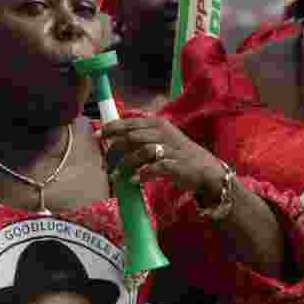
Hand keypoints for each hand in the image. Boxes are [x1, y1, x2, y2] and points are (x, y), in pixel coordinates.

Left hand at [98, 116, 226, 198]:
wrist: (206, 169)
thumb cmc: (179, 154)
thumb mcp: (161, 138)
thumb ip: (140, 135)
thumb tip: (114, 135)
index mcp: (158, 123)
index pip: (130, 122)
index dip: (111, 128)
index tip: (97, 136)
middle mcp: (163, 132)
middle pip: (132, 136)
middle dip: (114, 149)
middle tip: (105, 163)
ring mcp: (170, 148)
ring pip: (141, 151)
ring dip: (125, 164)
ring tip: (114, 176)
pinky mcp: (176, 164)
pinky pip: (155, 167)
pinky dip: (142, 174)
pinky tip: (133, 181)